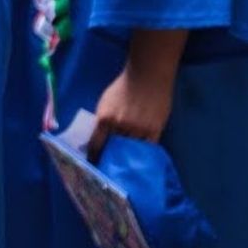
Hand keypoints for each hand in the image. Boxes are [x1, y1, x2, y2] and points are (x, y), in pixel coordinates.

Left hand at [87, 29, 187, 158]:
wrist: (146, 77)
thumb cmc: (123, 87)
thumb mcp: (105, 103)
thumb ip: (102, 120)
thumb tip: (98, 137)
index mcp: (104, 118)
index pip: (96, 144)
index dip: (94, 157)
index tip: (92, 166)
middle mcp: (120, 126)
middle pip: (113, 151)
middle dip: (110, 160)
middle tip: (108, 170)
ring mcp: (138, 129)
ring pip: (131, 152)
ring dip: (127, 160)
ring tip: (124, 168)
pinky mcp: (155, 130)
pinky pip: (147, 149)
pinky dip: (143, 155)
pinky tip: (140, 161)